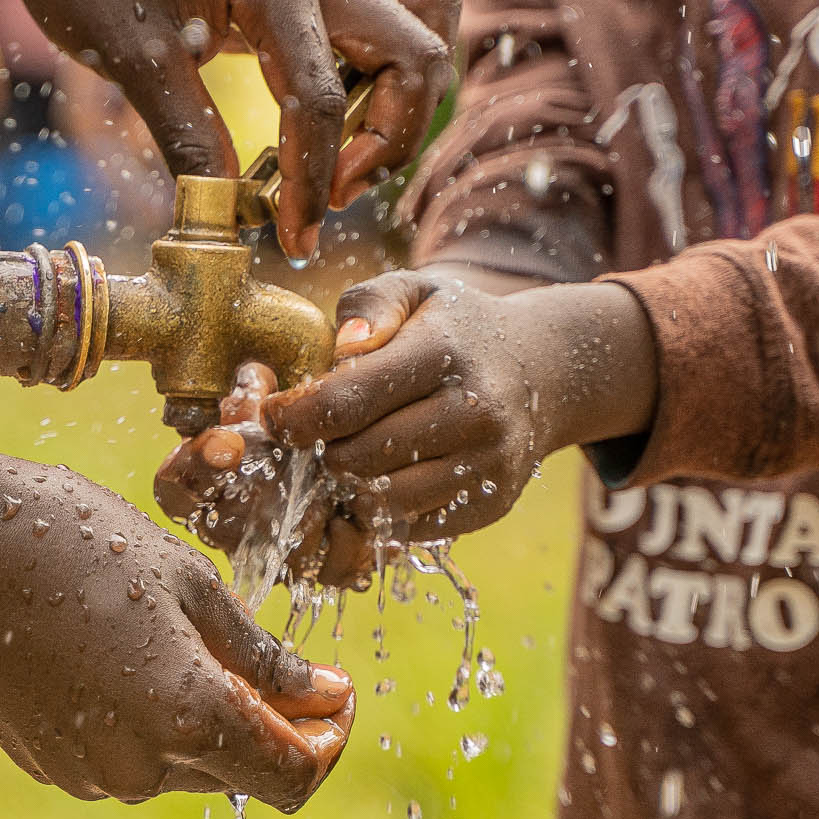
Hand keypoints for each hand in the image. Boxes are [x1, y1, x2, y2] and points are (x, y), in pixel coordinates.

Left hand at [0, 0, 457, 257]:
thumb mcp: (133, 62)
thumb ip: (190, 137)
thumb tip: (232, 216)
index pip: (322, 101)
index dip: (312, 182)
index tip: (294, 240)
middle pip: (417, 52)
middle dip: (392, 138)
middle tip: (332, 194)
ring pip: (417, 25)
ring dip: (401, 100)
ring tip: (339, 159)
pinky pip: (377, 26)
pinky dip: (372, 79)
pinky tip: (315, 125)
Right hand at [0, 457, 354, 808]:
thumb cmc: (71, 539)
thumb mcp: (186, 580)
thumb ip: (262, 654)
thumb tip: (323, 695)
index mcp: (191, 717)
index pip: (298, 776)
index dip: (329, 739)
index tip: (330, 691)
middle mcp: (140, 767)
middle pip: (239, 772)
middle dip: (264, 722)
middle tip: (258, 648)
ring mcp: (86, 773)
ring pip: (178, 765)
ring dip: (196, 717)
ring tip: (164, 630)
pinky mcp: (44, 765)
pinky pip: (120, 755)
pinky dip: (138, 718)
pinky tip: (108, 647)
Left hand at [158, 274, 657, 565]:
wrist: (543, 371)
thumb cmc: (455, 328)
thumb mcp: (415, 291)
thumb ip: (368, 305)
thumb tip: (344, 348)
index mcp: (444, 351)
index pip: (344, 401)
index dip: (293, 416)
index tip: (274, 416)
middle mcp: (475, 411)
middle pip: (356, 457)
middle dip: (320, 450)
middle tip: (313, 437)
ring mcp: (488, 464)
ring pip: (381, 501)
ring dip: (348, 484)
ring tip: (346, 455)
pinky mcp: (491, 504)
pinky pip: (411, 527)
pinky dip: (382, 511)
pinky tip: (381, 478)